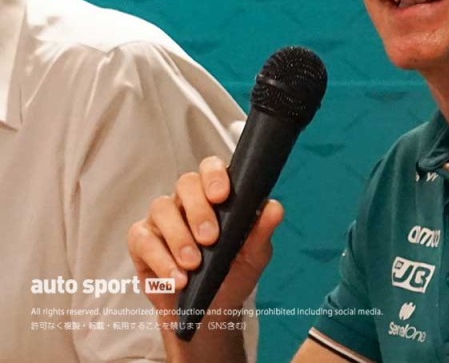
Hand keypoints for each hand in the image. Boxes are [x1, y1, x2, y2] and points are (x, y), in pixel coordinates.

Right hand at [127, 155, 283, 312]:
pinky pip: (143, 240)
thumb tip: (274, 207)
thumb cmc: (233, 274)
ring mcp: (162, 219)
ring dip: (179, 238)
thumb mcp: (254, 255)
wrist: (211, 311)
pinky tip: (177, 279)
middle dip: (198, 210)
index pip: (211, 169)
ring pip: (162, 209)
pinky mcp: (142, 241)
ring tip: (194, 265)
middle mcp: (187, 201)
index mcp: (215, 195)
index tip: (221, 196)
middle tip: (210, 239)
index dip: (214, 176)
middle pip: (186, 183)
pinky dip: (161, 260)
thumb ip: (262, 230)